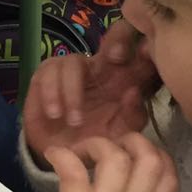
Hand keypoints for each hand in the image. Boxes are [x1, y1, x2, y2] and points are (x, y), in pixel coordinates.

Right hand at [23, 21, 160, 159]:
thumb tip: (133, 92)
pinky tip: (55, 114)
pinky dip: (51, 93)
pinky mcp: (46, 75)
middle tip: (117, 58)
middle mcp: (103, 67)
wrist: (66, 157)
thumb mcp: (122, 133)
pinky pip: (48, 71)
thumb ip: (133, 115)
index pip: (140, 51)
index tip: (144, 56)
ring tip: (74, 121)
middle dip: (118, 40)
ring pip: (74, 61)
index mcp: (125, 78)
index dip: (144, 46)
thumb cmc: (99, 141)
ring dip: (73, 91)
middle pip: (116, 34)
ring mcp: (74, 69)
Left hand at [41, 136, 178, 191]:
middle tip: (109, 146)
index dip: (159, 156)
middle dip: (132, 140)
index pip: (168, 179)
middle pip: (151, 159)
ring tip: (78, 152)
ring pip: (116, 158)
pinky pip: (73, 172)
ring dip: (95, 144)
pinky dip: (62, 155)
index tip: (136, 155)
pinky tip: (53, 156)